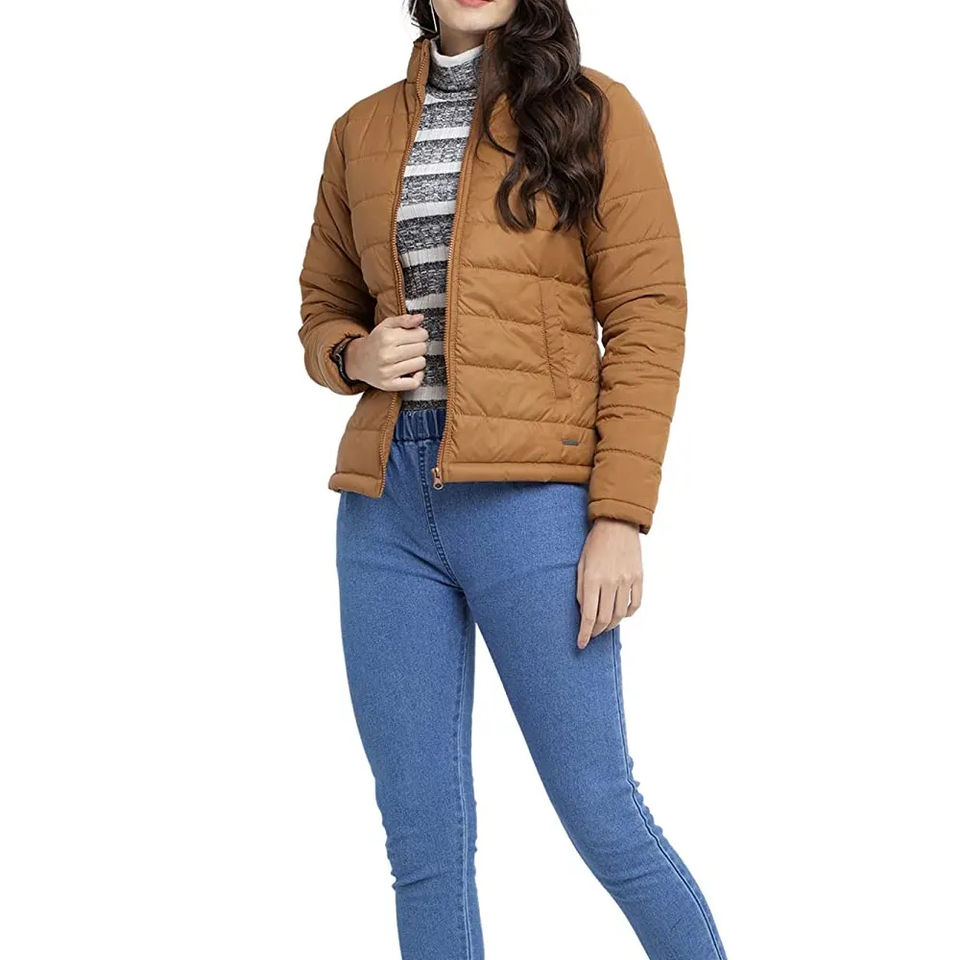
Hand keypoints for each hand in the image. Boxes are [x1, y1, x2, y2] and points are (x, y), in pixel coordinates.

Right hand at [344, 313, 428, 390]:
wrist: (358, 361)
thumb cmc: (376, 342)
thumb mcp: (386, 326)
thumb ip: (404, 320)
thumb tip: (420, 318)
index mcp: (387, 338)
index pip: (421, 334)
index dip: (421, 334)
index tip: (415, 336)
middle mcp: (386, 355)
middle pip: (422, 349)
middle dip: (419, 346)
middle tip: (410, 347)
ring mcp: (387, 372)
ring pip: (420, 364)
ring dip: (418, 361)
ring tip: (409, 358)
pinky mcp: (389, 385)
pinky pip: (414, 383)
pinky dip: (417, 377)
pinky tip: (413, 371)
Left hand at [576, 518, 642, 648]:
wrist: (618, 524)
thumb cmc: (594, 544)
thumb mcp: (580, 565)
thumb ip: (581, 590)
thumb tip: (584, 613)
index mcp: (593, 579)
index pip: (589, 616)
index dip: (585, 633)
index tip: (581, 644)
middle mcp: (611, 582)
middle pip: (605, 619)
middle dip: (597, 631)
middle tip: (592, 635)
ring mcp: (627, 581)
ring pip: (620, 614)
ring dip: (611, 625)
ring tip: (605, 626)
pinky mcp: (639, 578)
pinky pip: (635, 604)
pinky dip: (628, 614)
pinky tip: (621, 614)